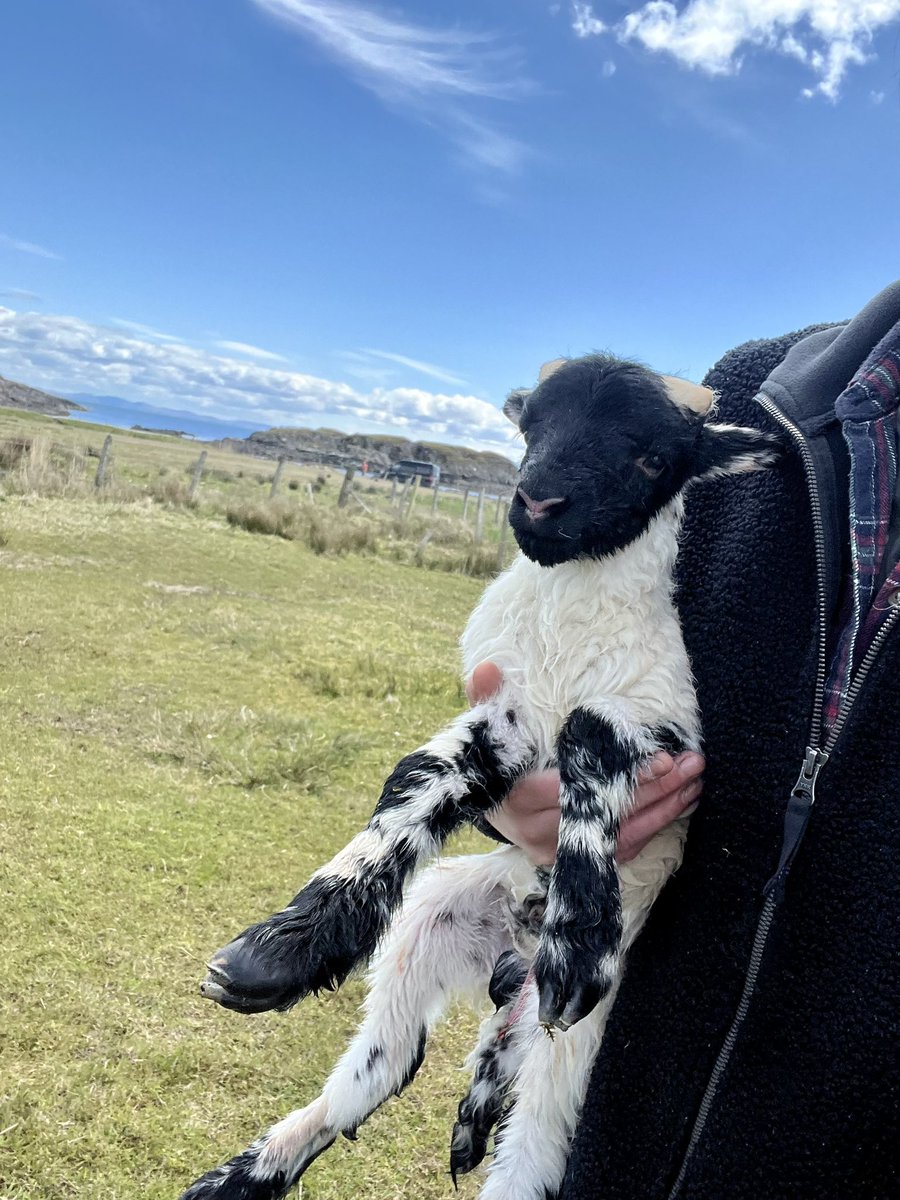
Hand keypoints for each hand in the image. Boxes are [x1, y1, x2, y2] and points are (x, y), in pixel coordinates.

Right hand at [466, 662, 704, 865]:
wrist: (486, 805)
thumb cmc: (492, 761)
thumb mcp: (487, 728)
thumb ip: (486, 699)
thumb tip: (486, 668)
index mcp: (517, 799)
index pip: (577, 789)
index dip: (621, 777)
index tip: (661, 759)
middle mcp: (537, 833)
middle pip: (607, 814)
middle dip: (655, 790)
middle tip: (691, 765)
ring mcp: (556, 853)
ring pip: (620, 836)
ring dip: (662, 810)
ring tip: (694, 782)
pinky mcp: (572, 861)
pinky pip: (619, 850)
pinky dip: (651, 828)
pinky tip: (677, 804)